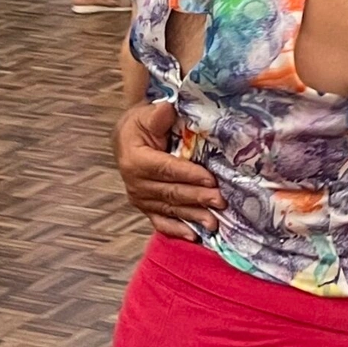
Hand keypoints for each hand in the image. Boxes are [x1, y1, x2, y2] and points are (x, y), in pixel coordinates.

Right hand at [113, 100, 222, 240]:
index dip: (189, 175)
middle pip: (171, 192)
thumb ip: (158, 115)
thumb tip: (167, 110)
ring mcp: (140, 198)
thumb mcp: (147, 114)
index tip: (211, 179)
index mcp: (135, 160)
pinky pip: (160, 221)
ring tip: (214, 222)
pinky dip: (177, 230)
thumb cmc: (141, 123)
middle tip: (221, 202)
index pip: (166, 169)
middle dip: (198, 198)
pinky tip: (194, 236)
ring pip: (170, 209)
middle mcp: (135, 183)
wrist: (126, 137)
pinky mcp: (145, 207)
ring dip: (193, 216)